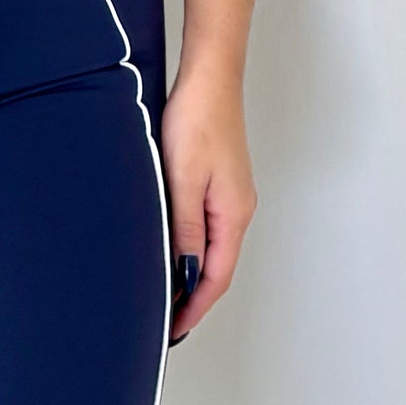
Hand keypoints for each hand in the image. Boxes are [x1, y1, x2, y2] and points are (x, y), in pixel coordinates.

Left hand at [158, 53, 255, 343]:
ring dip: (193, 270)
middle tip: (166, 317)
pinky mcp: (221, 180)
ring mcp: (232, 194)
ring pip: (214, 246)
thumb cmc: (198, 119)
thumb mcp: (184, 179)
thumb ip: (185, 229)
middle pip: (219, 266)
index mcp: (234, 214)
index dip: (195, 307)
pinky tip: (173, 244)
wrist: (210, 76)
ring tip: (166, 289)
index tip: (173, 328)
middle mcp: (239, 208)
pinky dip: (193, 245)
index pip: (216, 277)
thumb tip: (185, 273)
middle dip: (195, 296)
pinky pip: (210, 225)